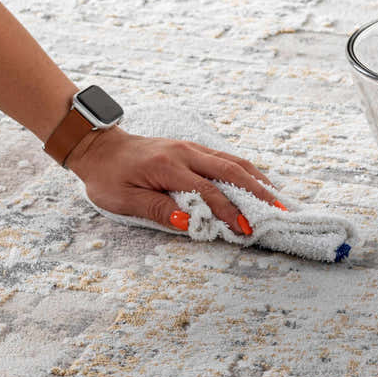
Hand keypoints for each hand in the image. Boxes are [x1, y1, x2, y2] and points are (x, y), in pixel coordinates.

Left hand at [65, 125, 283, 235]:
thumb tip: (190, 223)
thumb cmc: (108, 176)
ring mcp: (190, 147)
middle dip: (258, 192)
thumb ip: (158, 210)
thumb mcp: (125, 200)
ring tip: (277, 198)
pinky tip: (258, 182)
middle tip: (279, 211)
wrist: (98, 147)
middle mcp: (185, 152)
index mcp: (168, 166)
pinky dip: (245, 171)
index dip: (229, 212)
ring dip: (257, 180)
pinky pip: (225, 158)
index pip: (208, 191)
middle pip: (231, 171)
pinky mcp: (191, 149)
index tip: (245, 230)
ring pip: (232, 161)